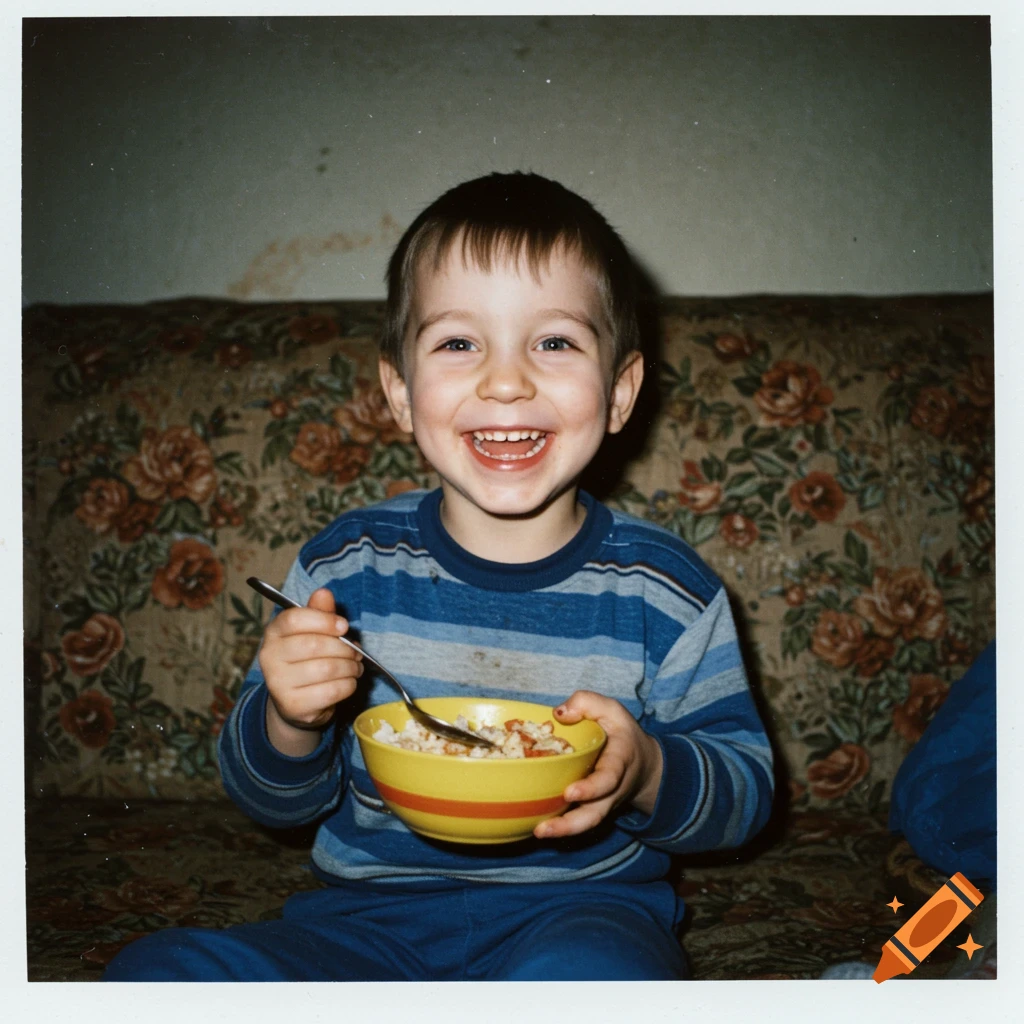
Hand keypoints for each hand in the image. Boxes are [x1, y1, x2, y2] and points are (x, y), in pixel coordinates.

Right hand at [258, 587, 362, 755]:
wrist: (296, 702)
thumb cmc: (307, 659)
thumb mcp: (312, 632)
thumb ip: (319, 613)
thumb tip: (324, 592)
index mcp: (273, 633)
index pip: (294, 619)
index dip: (324, 620)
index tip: (344, 627)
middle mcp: (269, 658)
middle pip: (314, 645)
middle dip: (344, 648)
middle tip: (356, 652)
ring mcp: (278, 684)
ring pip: (327, 669)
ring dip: (350, 667)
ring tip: (355, 667)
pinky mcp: (293, 706)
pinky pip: (332, 691)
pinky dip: (348, 685)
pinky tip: (349, 682)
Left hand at [533, 690, 662, 839]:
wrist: (643, 763)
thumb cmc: (622, 733)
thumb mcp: (611, 709)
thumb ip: (587, 703)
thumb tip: (559, 714)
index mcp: (619, 762)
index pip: (608, 779)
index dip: (591, 788)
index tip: (570, 793)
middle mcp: (612, 789)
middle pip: (596, 813)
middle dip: (572, 824)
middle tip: (544, 828)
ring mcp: (603, 803)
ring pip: (587, 823)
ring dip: (563, 831)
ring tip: (539, 832)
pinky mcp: (592, 808)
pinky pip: (579, 821)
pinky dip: (560, 827)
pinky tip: (537, 826)